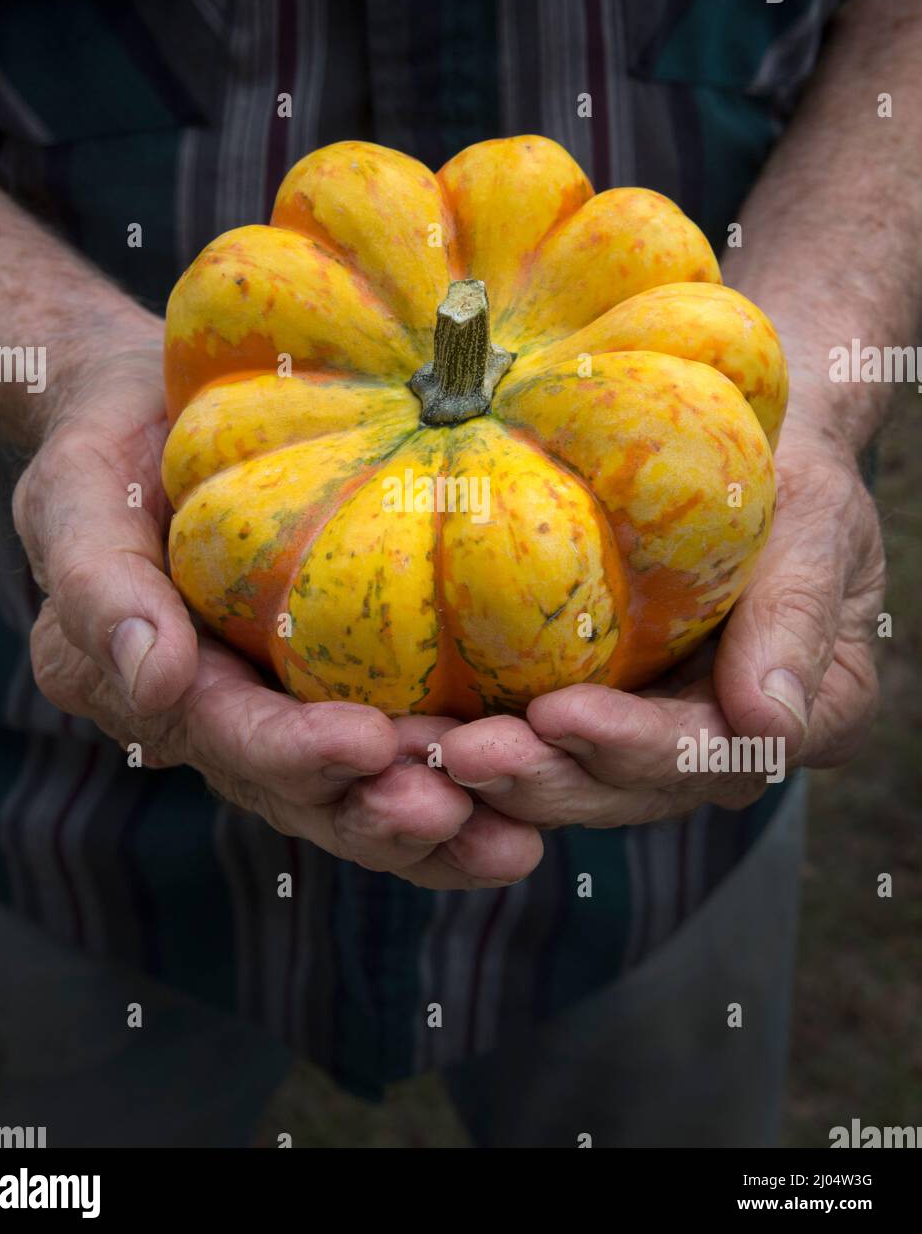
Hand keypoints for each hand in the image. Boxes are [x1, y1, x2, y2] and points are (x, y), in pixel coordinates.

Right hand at [13, 323, 541, 888]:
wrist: (152, 420)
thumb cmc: (107, 451)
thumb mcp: (77, 495)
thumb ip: (98, 584)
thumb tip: (149, 678)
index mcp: (148, 689)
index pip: (223, 736)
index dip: (291, 753)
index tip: (367, 743)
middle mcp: (219, 721)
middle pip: (301, 794)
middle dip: (377, 814)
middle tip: (458, 816)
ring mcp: (284, 710)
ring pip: (357, 794)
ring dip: (432, 828)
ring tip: (510, 843)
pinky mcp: (341, 687)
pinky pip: (398, 752)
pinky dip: (460, 787)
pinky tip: (527, 805)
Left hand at [438, 429, 884, 826]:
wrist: (748, 447)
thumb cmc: (791, 473)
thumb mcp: (817, 522)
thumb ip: (796, 618)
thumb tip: (770, 724)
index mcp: (802, 718)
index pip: (714, 753)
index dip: (635, 746)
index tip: (560, 716)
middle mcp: (723, 745)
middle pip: (631, 786)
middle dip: (545, 775)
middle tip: (463, 755)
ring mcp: (653, 735)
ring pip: (573, 779)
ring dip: (498, 775)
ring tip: (423, 752)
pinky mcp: (592, 711)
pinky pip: (536, 743)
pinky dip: (479, 741)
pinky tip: (416, 733)